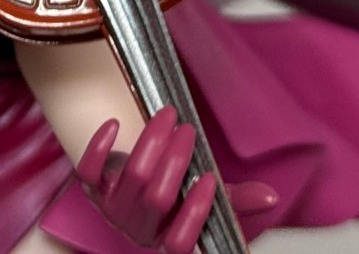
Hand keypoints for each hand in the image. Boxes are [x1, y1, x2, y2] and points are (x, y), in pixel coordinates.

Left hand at [76, 108, 276, 253]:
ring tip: (166, 117)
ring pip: (131, 177)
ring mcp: (112, 209)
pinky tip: (115, 125)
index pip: (179, 241)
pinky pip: (88, 170)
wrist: (131, 186)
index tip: (209, 178)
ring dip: (150, 142)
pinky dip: (99, 146)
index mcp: (166, 238)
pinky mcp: (91, 187)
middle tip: (187, 131)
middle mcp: (137, 228)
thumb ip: (235, 199)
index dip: (194, 212)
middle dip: (174, 161)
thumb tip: (269, 197)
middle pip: (157, 199)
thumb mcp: (202, 198)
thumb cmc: (173, 193)